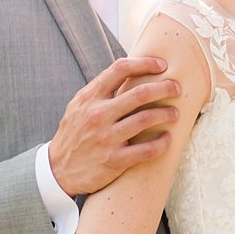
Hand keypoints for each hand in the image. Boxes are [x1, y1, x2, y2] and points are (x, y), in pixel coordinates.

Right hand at [48, 56, 179, 196]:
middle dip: (164, 88)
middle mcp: (98, 114)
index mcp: (90, 97)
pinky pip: (145, 150)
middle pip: (140, 93)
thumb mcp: (79, 106)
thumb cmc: (75, 134)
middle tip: (177, 88)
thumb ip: (101, 90)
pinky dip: (161, 143)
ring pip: (146, 119)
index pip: (120, 69)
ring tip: (175, 113)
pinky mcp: (113, 161)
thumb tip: (129, 71)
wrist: (57, 170)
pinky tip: (168, 139)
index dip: (145, 63)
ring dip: (166, 114)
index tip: (162, 65)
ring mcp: (106, 138)